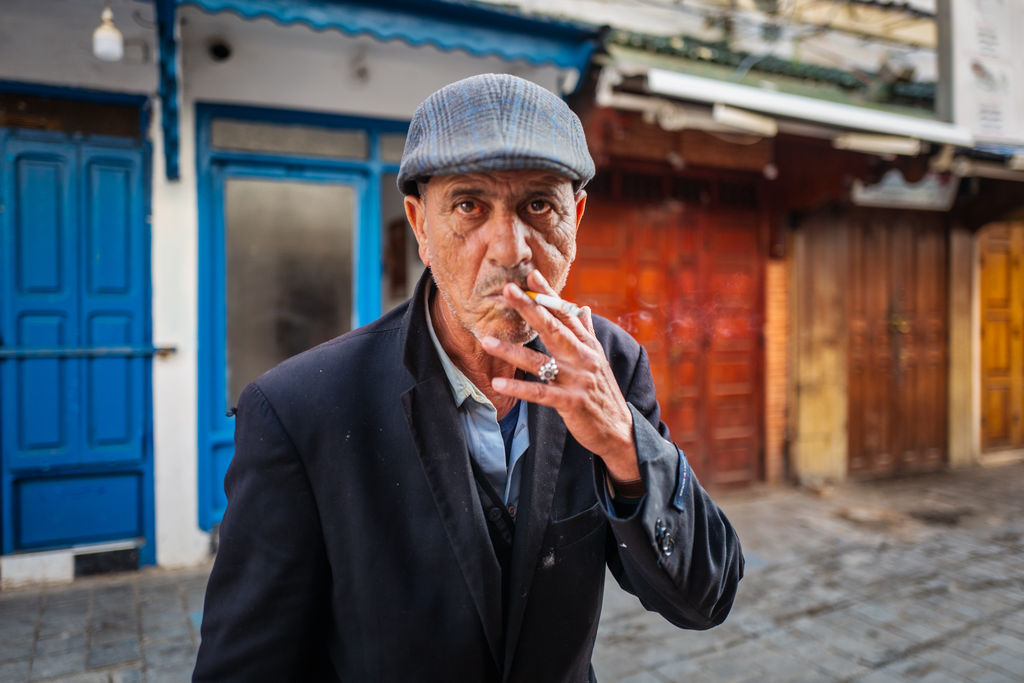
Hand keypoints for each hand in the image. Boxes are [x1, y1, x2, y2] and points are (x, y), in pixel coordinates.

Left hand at [480, 270, 639, 482]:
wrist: (618, 430)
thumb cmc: (602, 392)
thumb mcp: (597, 359)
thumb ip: (586, 332)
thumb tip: (582, 307)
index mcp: (587, 345)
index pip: (566, 314)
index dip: (548, 294)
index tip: (530, 275)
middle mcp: (583, 358)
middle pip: (553, 328)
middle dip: (529, 308)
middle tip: (507, 290)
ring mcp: (577, 380)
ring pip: (540, 362)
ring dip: (511, 351)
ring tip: (486, 340)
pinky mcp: (571, 403)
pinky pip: (540, 393)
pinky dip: (518, 389)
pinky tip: (498, 383)